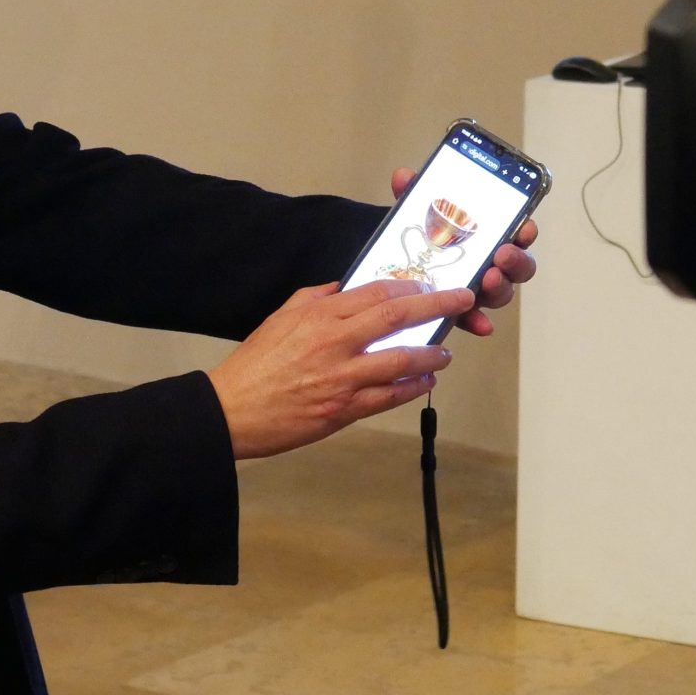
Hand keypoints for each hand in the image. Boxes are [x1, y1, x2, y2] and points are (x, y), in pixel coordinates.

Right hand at [207, 279, 472, 459]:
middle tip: (462, 300)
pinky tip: (425, 382)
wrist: (232, 410)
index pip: (375, 293)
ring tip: (445, 351)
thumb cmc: (254, 365)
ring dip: (431, 354)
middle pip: (397, 318)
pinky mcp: (344, 410)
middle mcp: (336, 342)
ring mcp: (343, 378)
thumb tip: (342, 290)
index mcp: (319, 316)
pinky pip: (389, 397)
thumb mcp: (279, 318)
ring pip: (401, 360)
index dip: (409, 287)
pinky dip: (412, 388)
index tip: (428, 284)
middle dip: (437, 306)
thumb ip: (313, 300)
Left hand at [391, 167, 537, 335]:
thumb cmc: (422, 234)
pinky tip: (481, 325)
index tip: (525, 227)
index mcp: (489, 235)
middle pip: (518, 265)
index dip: (525, 231)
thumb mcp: (417, 210)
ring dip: (499, 287)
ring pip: (501, 292)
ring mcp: (478, 289)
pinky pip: (473, 318)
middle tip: (502, 254)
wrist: (396, 260)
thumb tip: (403, 177)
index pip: (517, 232)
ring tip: (488, 279)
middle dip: (516, 260)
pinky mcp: (460, 311)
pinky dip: (478, 321)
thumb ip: (414, 194)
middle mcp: (491, 263)